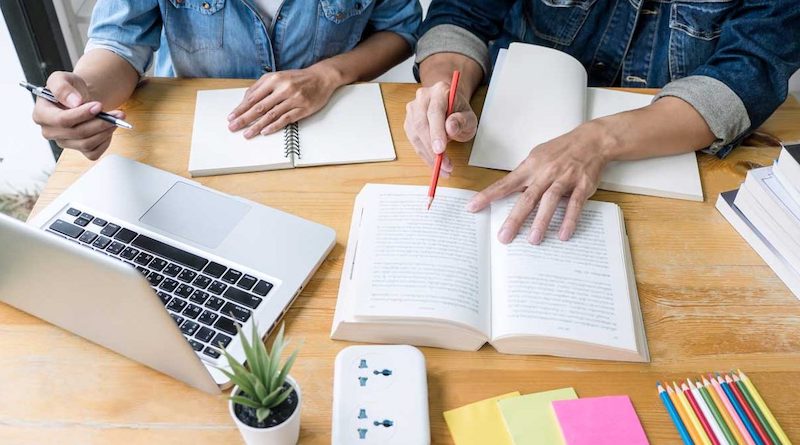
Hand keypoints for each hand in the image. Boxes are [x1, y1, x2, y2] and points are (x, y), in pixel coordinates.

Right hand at [31, 71, 123, 159]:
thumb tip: (74, 102)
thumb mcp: (62, 78)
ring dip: (106, 131)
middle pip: (78, 133)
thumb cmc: (70, 88)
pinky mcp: (78, 150)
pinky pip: (94, 152)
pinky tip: (108, 129)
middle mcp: (50, 132)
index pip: (62, 120)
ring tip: (117, 118)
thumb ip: (62, 87)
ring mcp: (64, 143)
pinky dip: (105, 141)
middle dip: (100, 122)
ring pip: (87, 144)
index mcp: (41, 114)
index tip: (99, 105)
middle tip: (117, 113)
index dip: (82, 114)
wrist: (80, 97)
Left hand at [227, 65, 340, 137]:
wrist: (321, 78)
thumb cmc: (298, 78)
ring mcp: (293, 99)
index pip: (253, 97)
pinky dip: (274, 126)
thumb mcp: (278, 76)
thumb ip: (262, 86)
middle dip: (244, 118)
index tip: (231, 117)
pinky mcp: (303, 108)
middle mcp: (283, 88)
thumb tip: (246, 99)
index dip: (241, 108)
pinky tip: (265, 131)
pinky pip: (286, 119)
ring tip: (247, 134)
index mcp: (274, 79)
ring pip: (271, 115)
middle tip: (233, 127)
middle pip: (259, 107)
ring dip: (257, 126)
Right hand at [404, 81, 477, 176]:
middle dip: (432, 148)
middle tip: (443, 165)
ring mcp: (413, 109)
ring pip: (415, 135)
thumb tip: (450, 128)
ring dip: (428, 155)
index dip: (436, 132)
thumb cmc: (460, 111)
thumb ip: (462, 121)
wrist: (450, 106)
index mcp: (440, 91)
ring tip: (443, 169)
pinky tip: (435, 163)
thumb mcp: (469, 116)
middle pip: (421, 124)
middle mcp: (423, 98)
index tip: (440, 150)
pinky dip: (424, 155)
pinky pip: (414, 141)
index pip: (435, 112)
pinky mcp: (409, 122)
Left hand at [467, 121, 615, 244]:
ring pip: (550, 200)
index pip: (505, 183)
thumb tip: (506, 192)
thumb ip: (524, 176)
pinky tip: (563, 234)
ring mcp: (564, 178)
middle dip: (515, 218)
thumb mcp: (537, 157)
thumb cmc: (561, 150)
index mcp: (530, 166)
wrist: (592, 140)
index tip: (472, 208)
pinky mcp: (583, 184)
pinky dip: (569, 219)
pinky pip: (575, 204)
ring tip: (533, 239)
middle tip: (504, 237)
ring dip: (542, 221)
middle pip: (527, 197)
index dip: (488, 196)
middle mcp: (545, 172)